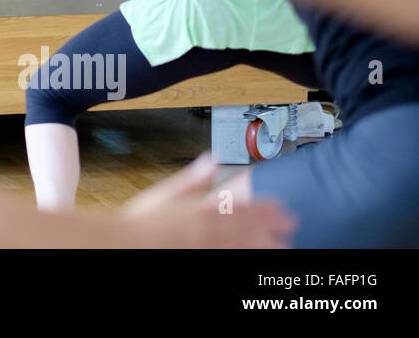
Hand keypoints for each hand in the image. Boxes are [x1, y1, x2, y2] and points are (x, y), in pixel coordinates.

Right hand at [119, 153, 294, 247]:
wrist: (127, 242)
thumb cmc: (142, 220)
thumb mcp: (165, 193)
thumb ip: (192, 178)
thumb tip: (211, 159)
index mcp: (201, 209)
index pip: (240, 207)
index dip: (264, 208)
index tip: (281, 208)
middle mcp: (208, 230)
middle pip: (247, 228)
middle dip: (271, 227)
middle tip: (291, 225)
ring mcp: (207, 248)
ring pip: (243, 246)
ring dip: (264, 244)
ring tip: (283, 245)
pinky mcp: (203, 258)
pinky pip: (229, 257)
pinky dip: (244, 256)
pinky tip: (254, 258)